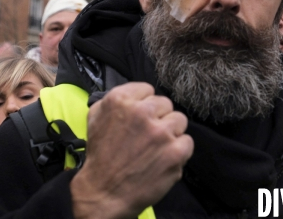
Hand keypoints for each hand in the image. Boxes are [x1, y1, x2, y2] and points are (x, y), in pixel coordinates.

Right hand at [70, 82, 193, 218]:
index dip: (145, 105)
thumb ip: (112, 100)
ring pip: (179, 120)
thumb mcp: (95, 118)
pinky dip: (179, 151)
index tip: (141, 118)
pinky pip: (187, 141)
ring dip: (170, 133)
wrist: (105, 193)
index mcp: (120, 100)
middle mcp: (142, 112)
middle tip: (147, 136)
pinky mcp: (175, 151)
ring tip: (156, 148)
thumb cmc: (100, 157)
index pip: (148, 90)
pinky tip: (164, 159)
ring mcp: (161, 132)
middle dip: (158, 118)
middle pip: (165, 104)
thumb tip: (133, 94)